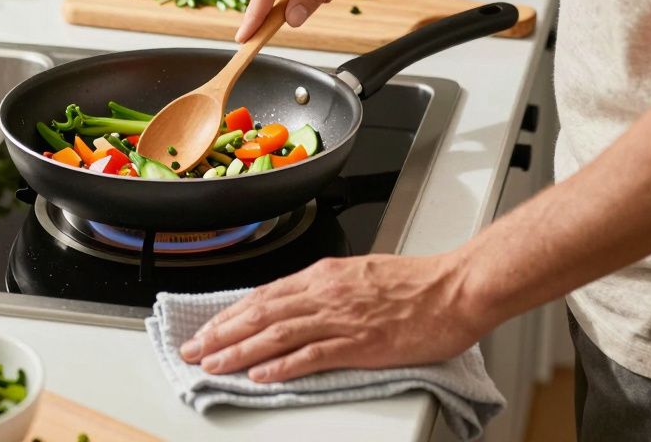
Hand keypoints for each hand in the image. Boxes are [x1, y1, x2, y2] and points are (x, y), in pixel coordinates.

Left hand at [178, 253, 487, 382]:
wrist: (456, 288)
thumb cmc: (417, 284)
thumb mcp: (360, 275)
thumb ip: (328, 290)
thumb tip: (297, 305)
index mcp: (325, 275)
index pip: (265, 295)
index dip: (231, 314)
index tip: (208, 328)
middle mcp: (326, 292)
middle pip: (261, 313)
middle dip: (222, 333)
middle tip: (194, 350)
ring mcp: (342, 318)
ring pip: (277, 333)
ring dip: (240, 350)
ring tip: (214, 364)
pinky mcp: (360, 343)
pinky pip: (312, 355)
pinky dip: (282, 365)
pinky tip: (260, 374)